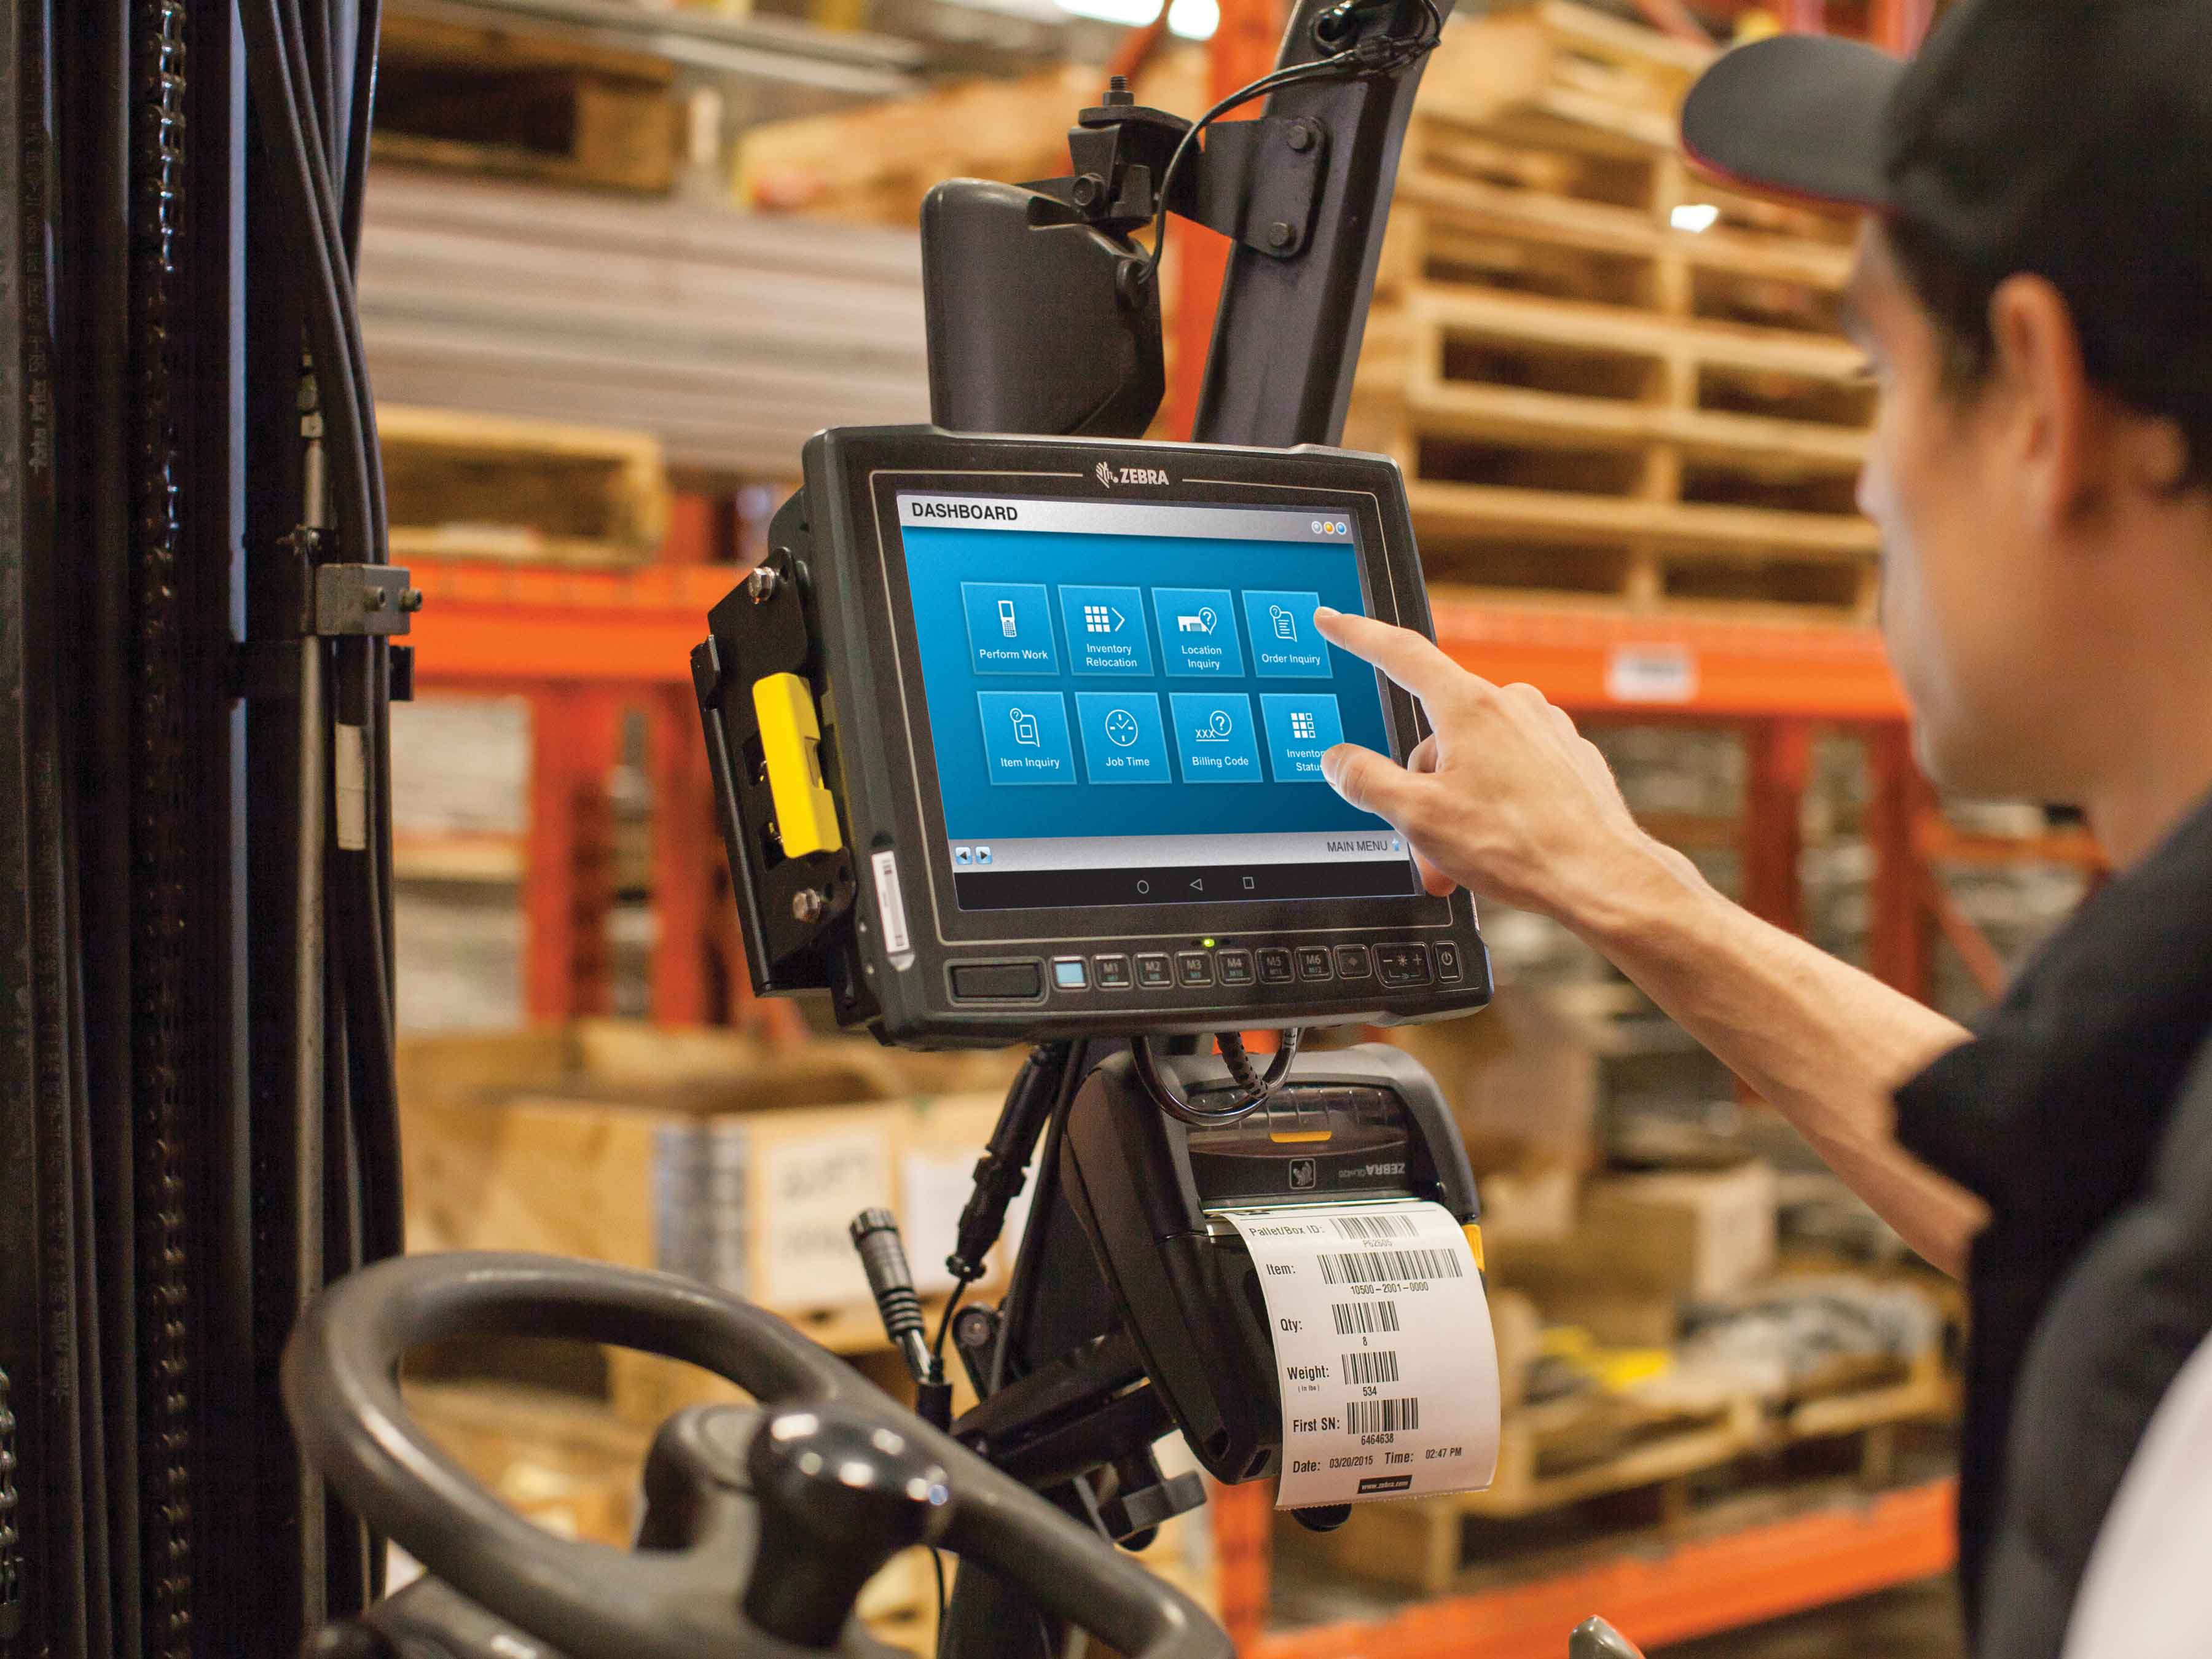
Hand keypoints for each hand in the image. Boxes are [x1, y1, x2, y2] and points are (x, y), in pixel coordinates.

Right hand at [1313, 608, 1678, 922]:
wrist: (1603, 876)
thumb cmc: (1520, 847)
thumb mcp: (1419, 818)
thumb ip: (1366, 781)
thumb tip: (1338, 760)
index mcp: (1470, 707)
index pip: (1400, 654)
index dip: (1357, 635)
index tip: (1333, 620)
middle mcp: (1512, 705)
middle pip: (1435, 734)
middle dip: (1420, 789)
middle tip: (1424, 842)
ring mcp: (1546, 728)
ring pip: (1474, 758)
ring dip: (1458, 804)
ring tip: (1469, 855)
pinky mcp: (1569, 756)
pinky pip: (1513, 771)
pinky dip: (1496, 805)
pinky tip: (1505, 842)